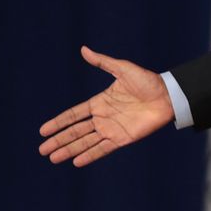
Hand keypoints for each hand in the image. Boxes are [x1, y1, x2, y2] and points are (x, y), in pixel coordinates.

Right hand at [38, 46, 173, 166]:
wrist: (168, 95)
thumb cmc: (147, 81)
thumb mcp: (123, 69)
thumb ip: (103, 62)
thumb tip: (83, 49)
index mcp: (100, 102)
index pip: (74, 114)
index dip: (58, 122)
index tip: (42, 131)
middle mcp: (103, 118)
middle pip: (76, 131)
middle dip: (59, 140)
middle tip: (42, 150)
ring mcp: (112, 129)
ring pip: (86, 142)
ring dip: (69, 150)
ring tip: (53, 158)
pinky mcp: (123, 138)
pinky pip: (103, 149)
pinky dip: (90, 155)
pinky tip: (76, 161)